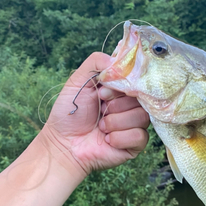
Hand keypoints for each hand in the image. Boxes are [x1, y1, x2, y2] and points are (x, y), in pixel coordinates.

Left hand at [40, 52, 149, 175]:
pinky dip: (120, 137)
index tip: (101, 93)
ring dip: (116, 122)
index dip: (120, 86)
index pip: (136, 81)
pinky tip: (107, 140)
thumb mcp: (78, 81)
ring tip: (100, 127)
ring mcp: (134, 125)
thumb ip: (96, 63)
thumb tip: (119, 60)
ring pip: (142, 117)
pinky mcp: (135, 145)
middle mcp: (130, 106)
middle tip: (100, 110)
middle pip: (141, 99)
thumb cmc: (70, 114)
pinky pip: (140, 136)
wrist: (63, 144)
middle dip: (116, 105)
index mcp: (120, 91)